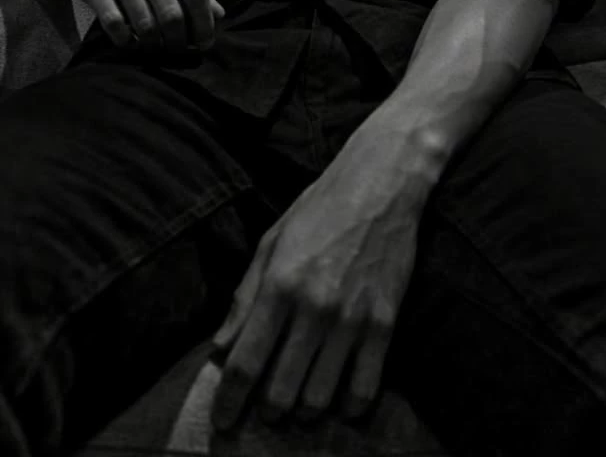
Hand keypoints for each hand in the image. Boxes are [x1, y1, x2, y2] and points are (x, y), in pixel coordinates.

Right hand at [53, 0, 224, 51]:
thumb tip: (218, 15)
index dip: (204, 24)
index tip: (205, 43)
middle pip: (171, 14)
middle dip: (178, 41)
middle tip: (177, 50)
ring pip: (144, 23)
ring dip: (153, 44)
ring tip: (155, 47)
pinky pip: (115, 24)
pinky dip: (125, 40)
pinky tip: (129, 41)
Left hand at [209, 122, 426, 431]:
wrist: (380, 184)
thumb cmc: (320, 208)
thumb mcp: (272, 241)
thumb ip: (245, 295)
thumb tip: (221, 346)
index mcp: (279, 285)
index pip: (245, 363)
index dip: (230, 401)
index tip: (223, 421)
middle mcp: (313, 308)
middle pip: (281, 391)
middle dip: (267, 411)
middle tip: (265, 410)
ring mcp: (352, 318)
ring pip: (320, 397)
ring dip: (305, 410)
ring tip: (300, 404)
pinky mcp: (384, 322)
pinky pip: (365, 386)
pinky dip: (350, 405)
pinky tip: (341, 401)